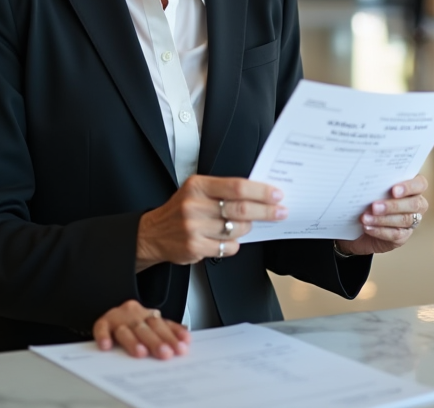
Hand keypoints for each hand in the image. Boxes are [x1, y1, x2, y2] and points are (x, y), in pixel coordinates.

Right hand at [93, 299, 189, 359]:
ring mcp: (117, 318)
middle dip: (157, 341)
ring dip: (133, 341)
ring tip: (141, 353)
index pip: (162, 325)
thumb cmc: (132, 326)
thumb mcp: (151, 326)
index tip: (181, 347)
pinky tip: (107, 346)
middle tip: (165, 353)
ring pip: (126, 329)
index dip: (173, 335)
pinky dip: (104, 336)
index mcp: (148, 315)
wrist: (106, 307)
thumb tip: (186, 338)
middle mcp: (133, 314)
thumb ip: (167, 331)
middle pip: (146, 327)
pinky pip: (101, 328)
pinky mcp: (102, 323)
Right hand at [136, 175, 286, 269]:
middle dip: (266, 211)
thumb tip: (259, 194)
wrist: (152, 233)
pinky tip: (229, 239)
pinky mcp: (194, 246)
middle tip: (280, 212)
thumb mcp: (197, 191)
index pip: (236, 186)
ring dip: (247, 228)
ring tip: (247, 226)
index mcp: (198, 185)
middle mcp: (194, 204)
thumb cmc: (180, 210)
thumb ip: (223, 191)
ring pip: (236, 229)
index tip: (277, 195)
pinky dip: (234, 244)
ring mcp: (193, 227)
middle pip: (241, 208)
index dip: (261, 191)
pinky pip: (227, 247)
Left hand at [335, 175, 428, 256]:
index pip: (420, 184)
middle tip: (374, 206)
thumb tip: (369, 182)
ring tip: (365, 218)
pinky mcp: (403, 236)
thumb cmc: (366, 200)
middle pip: (414, 204)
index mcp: (411, 187)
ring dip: (383, 219)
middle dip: (394, 205)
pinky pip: (396, 234)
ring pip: (405, 220)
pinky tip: (367, 227)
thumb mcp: (371, 190)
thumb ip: (376, 184)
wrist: (357, 224)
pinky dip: (380, 231)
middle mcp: (415, 204)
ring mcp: (411, 221)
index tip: (393, 190)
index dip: (409, 187)